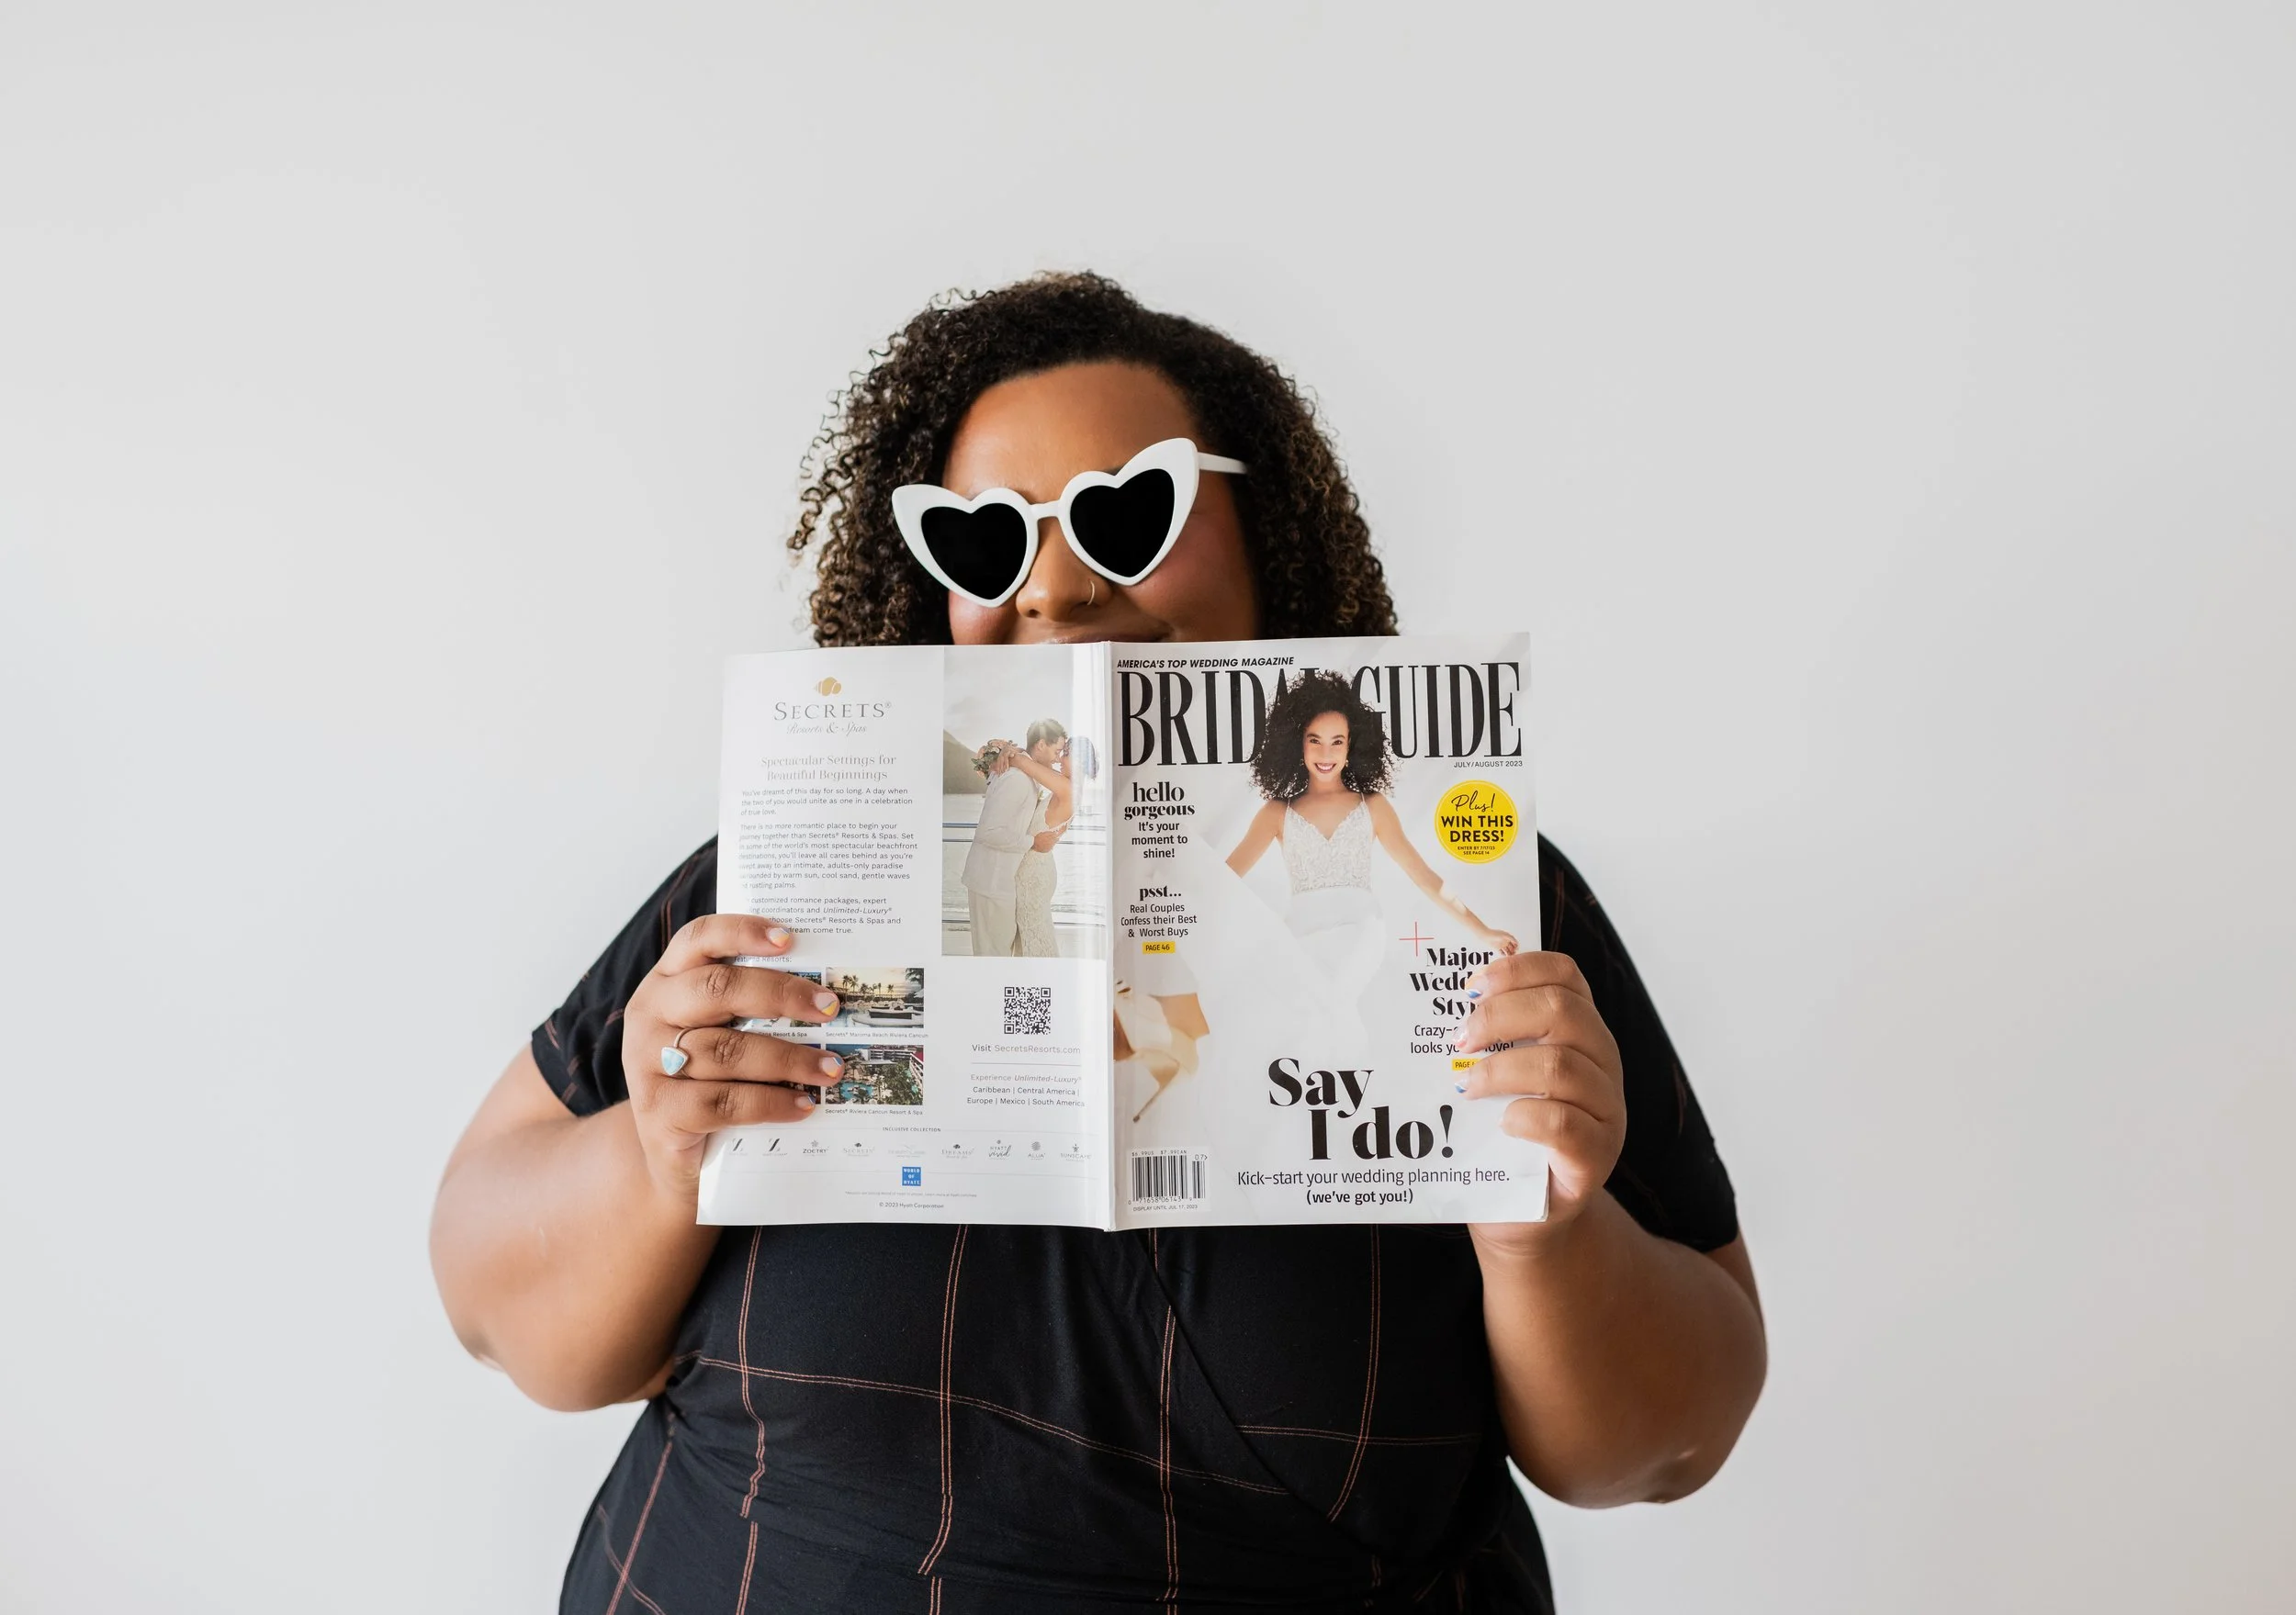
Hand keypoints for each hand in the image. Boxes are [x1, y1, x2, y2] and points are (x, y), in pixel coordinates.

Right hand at [618, 914, 843, 1200]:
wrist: (671, 1156)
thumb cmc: (708, 1081)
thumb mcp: (719, 1033)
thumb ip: (752, 1008)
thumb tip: (825, 993)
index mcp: (666, 982)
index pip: (698, 940)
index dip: (742, 931)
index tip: (789, 937)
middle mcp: (650, 1015)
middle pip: (717, 989)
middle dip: (781, 995)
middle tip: (830, 1008)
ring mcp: (648, 1064)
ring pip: (725, 1049)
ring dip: (788, 1058)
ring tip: (830, 1068)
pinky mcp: (659, 1112)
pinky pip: (722, 1101)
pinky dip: (770, 1103)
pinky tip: (802, 1105)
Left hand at [1450, 952, 1624, 1253]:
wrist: (1526, 1211)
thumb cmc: (1503, 1136)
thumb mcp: (1497, 1076)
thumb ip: (1485, 1040)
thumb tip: (1429, 1002)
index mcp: (1580, 1030)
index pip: (1564, 974)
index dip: (1518, 969)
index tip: (1469, 986)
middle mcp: (1602, 1062)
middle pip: (1563, 1010)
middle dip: (1500, 1015)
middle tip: (1459, 1040)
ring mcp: (1605, 1110)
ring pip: (1561, 1066)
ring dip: (1500, 1071)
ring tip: (1466, 1088)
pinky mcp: (1596, 1157)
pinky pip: (1563, 1124)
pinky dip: (1524, 1117)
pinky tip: (1500, 1124)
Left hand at [1482, 927, 1519, 954]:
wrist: (1486, 936)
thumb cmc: (1495, 934)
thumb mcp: (1504, 935)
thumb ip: (1511, 938)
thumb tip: (1517, 942)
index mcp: (1508, 938)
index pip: (1514, 943)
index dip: (1516, 946)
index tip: (1517, 948)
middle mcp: (1505, 941)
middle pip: (1512, 947)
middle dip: (1513, 950)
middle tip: (1514, 953)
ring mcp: (1502, 945)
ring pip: (1507, 951)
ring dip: (1509, 953)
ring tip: (1509, 955)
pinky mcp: (1497, 948)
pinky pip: (1502, 953)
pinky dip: (1503, 954)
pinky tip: (1504, 955)